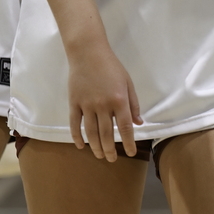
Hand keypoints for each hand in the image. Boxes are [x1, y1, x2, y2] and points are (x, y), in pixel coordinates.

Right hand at [66, 43, 143, 160]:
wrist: (88, 53)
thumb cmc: (111, 67)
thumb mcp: (127, 83)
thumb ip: (133, 104)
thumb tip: (138, 123)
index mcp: (119, 100)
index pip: (124, 127)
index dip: (128, 142)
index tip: (130, 153)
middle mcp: (103, 105)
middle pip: (106, 134)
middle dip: (110, 149)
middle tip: (111, 159)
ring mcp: (87, 105)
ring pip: (91, 132)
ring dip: (95, 146)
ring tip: (100, 155)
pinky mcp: (74, 103)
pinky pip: (75, 124)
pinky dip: (77, 136)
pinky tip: (81, 145)